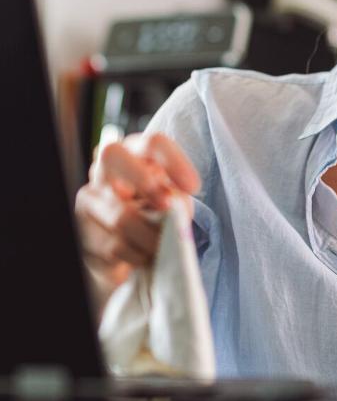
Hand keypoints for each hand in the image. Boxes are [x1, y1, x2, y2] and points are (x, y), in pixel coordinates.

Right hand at [75, 132, 200, 290]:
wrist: (126, 247)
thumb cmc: (155, 213)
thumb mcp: (171, 199)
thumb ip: (175, 198)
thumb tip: (173, 211)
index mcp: (135, 154)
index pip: (153, 143)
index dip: (175, 161)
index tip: (194, 187)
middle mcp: (104, 170)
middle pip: (114, 156)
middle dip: (144, 181)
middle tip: (168, 207)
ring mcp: (87, 200)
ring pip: (120, 215)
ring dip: (150, 236)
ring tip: (165, 245)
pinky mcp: (78, 232)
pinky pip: (113, 247)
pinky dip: (138, 256)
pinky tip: (146, 257)